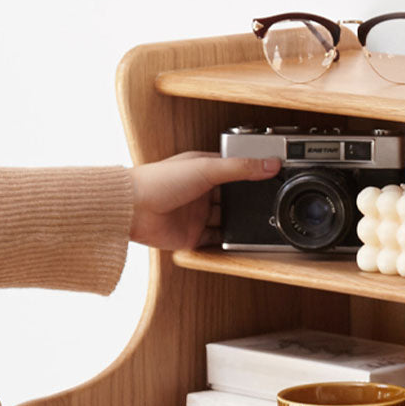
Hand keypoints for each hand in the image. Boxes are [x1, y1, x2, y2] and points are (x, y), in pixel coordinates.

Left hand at [128, 151, 280, 248]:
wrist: (133, 209)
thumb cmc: (159, 181)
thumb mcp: (207, 168)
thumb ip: (241, 167)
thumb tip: (270, 164)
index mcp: (202, 169)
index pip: (233, 169)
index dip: (251, 173)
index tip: (271, 175)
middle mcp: (200, 192)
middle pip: (232, 197)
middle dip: (247, 201)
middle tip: (267, 202)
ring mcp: (196, 215)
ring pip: (226, 219)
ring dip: (239, 221)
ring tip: (256, 221)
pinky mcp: (192, 236)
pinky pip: (216, 240)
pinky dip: (227, 240)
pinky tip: (238, 239)